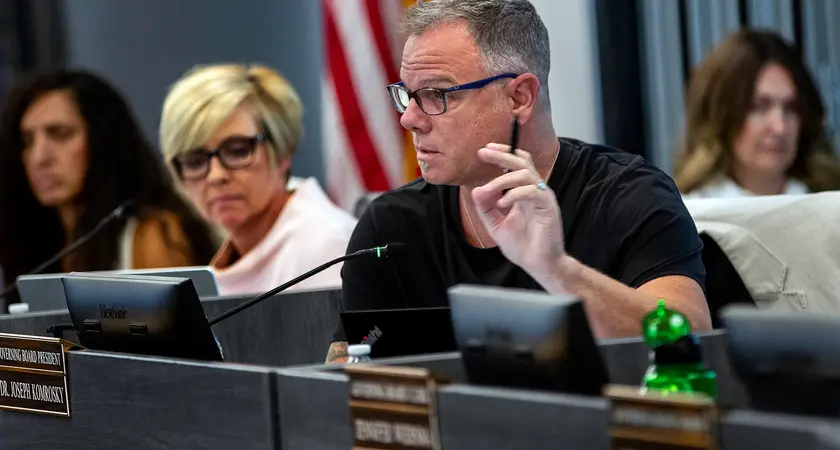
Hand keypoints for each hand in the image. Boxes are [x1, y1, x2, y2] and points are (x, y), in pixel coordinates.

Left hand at [471, 143, 566, 280]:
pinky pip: (532, 191)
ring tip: (488, 191)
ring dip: (503, 179)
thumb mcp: (496, 225)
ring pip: (525, 174)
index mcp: (524, 192)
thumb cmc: (522, 246)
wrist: (538, 265)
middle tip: (484, 152)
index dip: (502, 154)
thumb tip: (476, 190)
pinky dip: (514, 194)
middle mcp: (535, 191)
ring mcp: (543, 198)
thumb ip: (486, 208)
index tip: (484, 150)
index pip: (517, 164)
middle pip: (522, 162)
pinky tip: (501, 203)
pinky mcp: (548, 207)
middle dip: (501, 155)